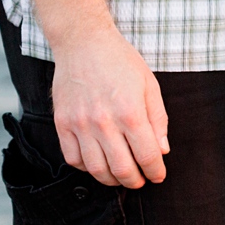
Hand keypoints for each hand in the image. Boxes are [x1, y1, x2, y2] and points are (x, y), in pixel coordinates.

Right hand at [50, 27, 170, 187]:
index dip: (155, 171)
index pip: (147, 155)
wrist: (83, 43)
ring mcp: (80, 125)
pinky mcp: (62, 125)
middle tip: (140, 181)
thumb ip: (157, 119)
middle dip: (134, 181)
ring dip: (111, 179)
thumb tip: (162, 150)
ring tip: (120, 176)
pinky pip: (73, 159)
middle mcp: (104, 122)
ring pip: (96, 169)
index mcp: (130, 111)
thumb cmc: (121, 61)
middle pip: (121, 168)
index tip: (158, 175)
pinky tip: (97, 163)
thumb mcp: (149, 84)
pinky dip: (87, 168)